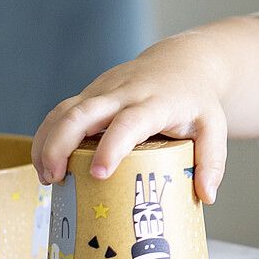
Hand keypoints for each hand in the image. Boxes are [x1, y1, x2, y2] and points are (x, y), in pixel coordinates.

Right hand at [31, 35, 229, 204]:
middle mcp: (125, 92)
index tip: (100, 173)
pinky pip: (62, 111)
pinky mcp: (92, 93)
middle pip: (84, 112)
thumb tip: (206, 197)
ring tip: (46, 177)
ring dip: (48, 141)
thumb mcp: (214, 128)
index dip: (112, 145)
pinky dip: (47, 134)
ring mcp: (104, 90)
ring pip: (66, 109)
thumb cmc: (196, 100)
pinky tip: (44, 162)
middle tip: (54, 179)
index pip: (129, 121)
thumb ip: (213, 162)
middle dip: (61, 144)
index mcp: (155, 102)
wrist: (182, 62)